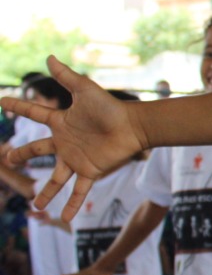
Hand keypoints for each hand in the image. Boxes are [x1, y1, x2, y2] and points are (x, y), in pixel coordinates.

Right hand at [0, 57, 145, 219]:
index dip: (18, 108)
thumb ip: (66, 76)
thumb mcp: (85, 90)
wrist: (134, 126)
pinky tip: (65, 218)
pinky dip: (72, 205)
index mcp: (62, 122)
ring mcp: (77, 159)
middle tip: (9, 160)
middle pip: (38, 151)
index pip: (34, 114)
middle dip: (23, 155)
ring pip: (56, 179)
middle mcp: (66, 143)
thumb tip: (49, 57)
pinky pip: (78, 191)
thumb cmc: (111, 107)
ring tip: (35, 205)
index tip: (1, 101)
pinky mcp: (90, 171)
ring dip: (46, 192)